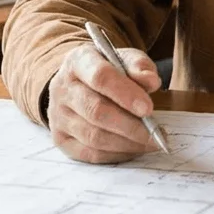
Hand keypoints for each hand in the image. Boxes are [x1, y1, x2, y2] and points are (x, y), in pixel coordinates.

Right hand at [48, 41, 161, 163]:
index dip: (125, 94)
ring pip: (93, 136)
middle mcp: (63, 88)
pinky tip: (134, 149)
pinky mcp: (60, 139)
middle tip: (155, 133)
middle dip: (130, 125)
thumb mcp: (125, 59)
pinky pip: (90, 154)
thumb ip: (139, 66)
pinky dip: (116, 154)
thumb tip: (151, 82)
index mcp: (78, 61)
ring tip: (150, 142)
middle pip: (96, 111)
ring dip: (126, 143)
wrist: (80, 83)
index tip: (148, 108)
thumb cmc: (108, 70)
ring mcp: (58, 115)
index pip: (100, 77)